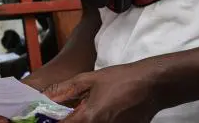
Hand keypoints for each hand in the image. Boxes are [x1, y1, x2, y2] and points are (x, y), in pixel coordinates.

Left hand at [43, 63, 161, 122]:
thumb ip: (66, 89)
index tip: (46, 118)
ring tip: (84, 110)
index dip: (53, 122)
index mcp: (90, 117)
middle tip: (66, 113)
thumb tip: (47, 96)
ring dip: (82, 121)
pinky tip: (98, 113)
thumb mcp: (89, 79)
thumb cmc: (122, 79)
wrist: (152, 85)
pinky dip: (96, 122)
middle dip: (69, 121)